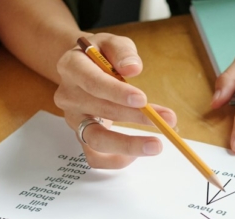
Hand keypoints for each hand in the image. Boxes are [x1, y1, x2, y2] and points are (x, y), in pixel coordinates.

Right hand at [54, 33, 178, 168]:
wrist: (82, 68)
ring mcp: (73, 118)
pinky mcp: (81, 135)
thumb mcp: (112, 43)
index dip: (116, 92)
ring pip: (95, 139)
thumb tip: (132, 68)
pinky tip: (137, 153)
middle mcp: (68, 95)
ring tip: (156, 145)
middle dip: (136, 117)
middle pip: (100, 111)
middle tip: (167, 120)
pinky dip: (115, 159)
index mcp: (71, 66)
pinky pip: (94, 157)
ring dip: (128, 144)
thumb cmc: (101, 55)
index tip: (143, 100)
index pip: (92, 81)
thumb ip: (123, 52)